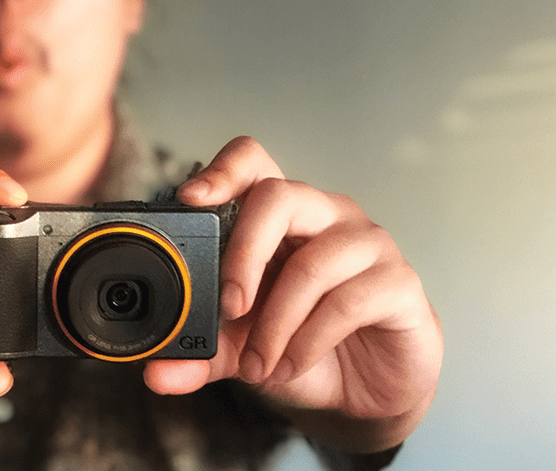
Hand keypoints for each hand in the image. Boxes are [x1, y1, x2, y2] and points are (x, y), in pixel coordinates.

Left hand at [144, 137, 442, 450]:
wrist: (367, 393)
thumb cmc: (305, 348)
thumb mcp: (241, 351)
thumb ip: (200, 353)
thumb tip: (156, 372)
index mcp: (283, 215)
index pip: (254, 161)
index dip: (223, 170)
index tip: (191, 199)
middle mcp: (326, 215)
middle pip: (279, 197)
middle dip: (244, 255)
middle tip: (228, 308)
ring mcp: (368, 244)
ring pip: (314, 262)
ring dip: (277, 322)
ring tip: (261, 365)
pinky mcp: (400, 283)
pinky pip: (350, 300)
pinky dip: (310, 341)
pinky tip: (293, 364)